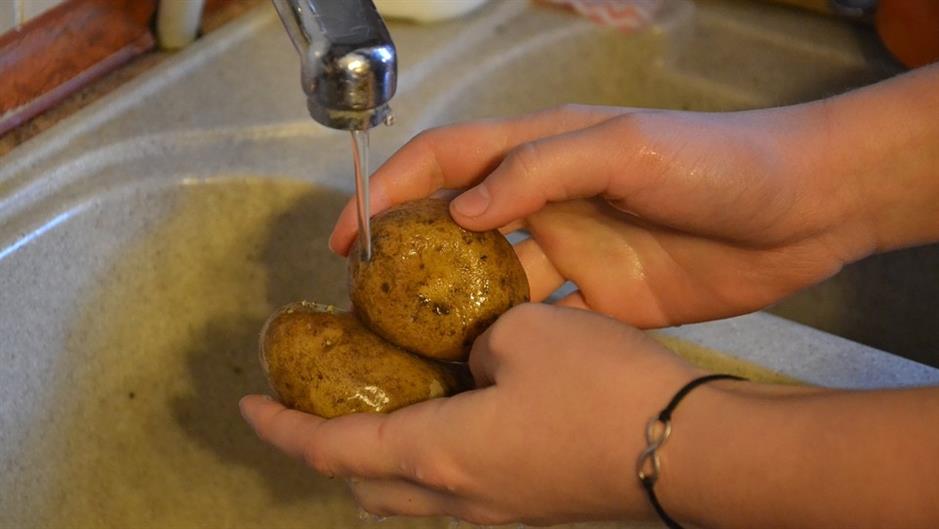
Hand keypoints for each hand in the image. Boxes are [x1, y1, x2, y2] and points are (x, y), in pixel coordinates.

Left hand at [240, 303, 700, 525]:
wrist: (696, 453)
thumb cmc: (602, 390)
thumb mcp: (527, 332)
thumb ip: (481, 338)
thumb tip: (478, 351)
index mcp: (440, 455)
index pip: (333, 449)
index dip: (282, 428)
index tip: (247, 407)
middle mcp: (460, 499)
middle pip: (365, 486)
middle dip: (328, 450)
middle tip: (318, 406)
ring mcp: (501, 514)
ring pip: (413, 497)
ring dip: (381, 459)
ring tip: (381, 410)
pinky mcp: (536, 510)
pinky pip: (458, 493)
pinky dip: (431, 460)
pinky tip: (457, 416)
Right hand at [329, 104, 876, 326]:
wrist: (805, 209)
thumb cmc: (716, 161)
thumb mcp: (625, 147)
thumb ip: (541, 170)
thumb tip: (463, 211)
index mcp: (544, 150)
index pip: (447, 161)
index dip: (391, 190)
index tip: (349, 236)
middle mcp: (548, 201)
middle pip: (459, 228)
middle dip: (411, 259)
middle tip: (370, 306)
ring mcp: (576, 255)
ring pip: (496, 283)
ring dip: (456, 310)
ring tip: (413, 349)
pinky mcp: (606, 301)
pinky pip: (544, 325)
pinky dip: (513, 346)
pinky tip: (485, 373)